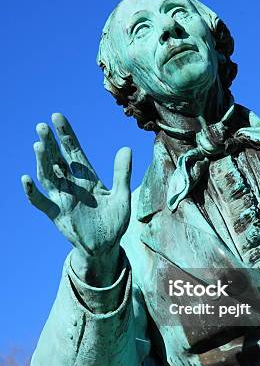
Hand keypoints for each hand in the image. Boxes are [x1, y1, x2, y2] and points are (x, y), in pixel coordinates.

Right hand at [22, 113, 131, 283]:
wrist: (107, 248)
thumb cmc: (114, 222)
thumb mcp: (121, 196)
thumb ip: (122, 173)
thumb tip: (126, 148)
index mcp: (87, 178)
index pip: (74, 151)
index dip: (66, 134)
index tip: (57, 117)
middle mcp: (72, 185)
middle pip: (58, 159)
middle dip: (51, 143)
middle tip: (43, 126)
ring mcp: (63, 198)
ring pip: (48, 176)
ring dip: (42, 161)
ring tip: (38, 145)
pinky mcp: (57, 215)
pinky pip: (41, 202)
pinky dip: (32, 191)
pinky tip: (26, 178)